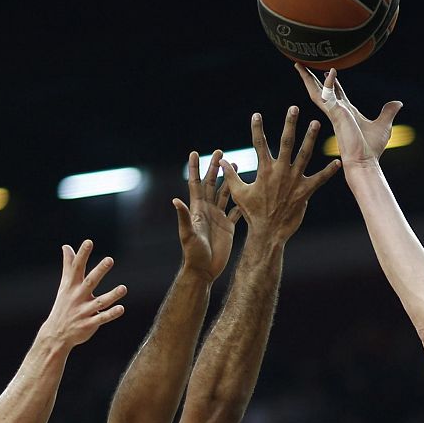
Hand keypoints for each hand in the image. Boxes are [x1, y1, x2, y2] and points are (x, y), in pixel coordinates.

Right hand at [37, 239, 126, 347]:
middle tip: (110, 259)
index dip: (82, 254)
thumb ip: (68, 266)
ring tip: (124, 288)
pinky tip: (121, 308)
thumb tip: (66, 247)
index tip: (88, 242)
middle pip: (90, 281)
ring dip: (112, 295)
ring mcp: (84, 311)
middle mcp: (78, 297)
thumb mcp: (65, 285)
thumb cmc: (63, 306)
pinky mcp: (89, 324)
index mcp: (72, 286)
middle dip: (99, 271)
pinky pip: (102, 318)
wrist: (56, 333)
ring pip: (100, 302)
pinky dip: (111, 314)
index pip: (77, 267)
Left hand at [176, 150, 241, 280]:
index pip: (195, 184)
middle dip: (215, 168)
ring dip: (229, 180)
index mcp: (197, 209)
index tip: (194, 153)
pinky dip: (241, 201)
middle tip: (220, 152)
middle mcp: (208, 210)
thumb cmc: (193, 254)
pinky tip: (248, 192)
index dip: (194, 168)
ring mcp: (218, 218)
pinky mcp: (228, 227)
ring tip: (235, 165)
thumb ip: (184, 217)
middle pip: (211, 184)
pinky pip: (236, 211)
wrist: (204, 270)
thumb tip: (175, 200)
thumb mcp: (188, 234)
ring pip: (224, 193)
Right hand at [220, 107, 339, 243]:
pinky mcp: (305, 191)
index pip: (259, 144)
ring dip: (311, 138)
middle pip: (286, 142)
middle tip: (294, 108)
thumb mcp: (239, 193)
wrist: (269, 232)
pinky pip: (320, 179)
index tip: (256, 114)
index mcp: (264, 170)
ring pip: (304, 155)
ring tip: (316, 123)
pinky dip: (329, 171)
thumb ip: (231, 175)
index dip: (256, 129)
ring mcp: (295, 180)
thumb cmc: (252, 213)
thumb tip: (222, 161)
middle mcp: (281, 172)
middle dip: (290, 124)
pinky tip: (338, 162)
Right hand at [296, 64, 401, 167]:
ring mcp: (334, 112)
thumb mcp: (384, 125)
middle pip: (320, 90)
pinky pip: (329, 95)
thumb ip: (388, 112)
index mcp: (346, 112)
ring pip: (316, 92)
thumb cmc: (372, 148)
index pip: (335, 93)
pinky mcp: (336, 114)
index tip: (327, 71)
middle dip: (310, 78)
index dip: (330, 82)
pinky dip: (329, 83)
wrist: (365, 162)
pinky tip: (331, 71)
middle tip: (300, 64)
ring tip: (298, 64)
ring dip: (308, 78)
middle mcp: (337, 111)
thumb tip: (398, 103)